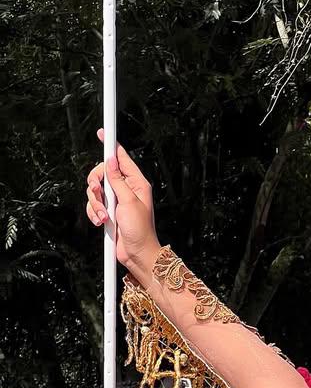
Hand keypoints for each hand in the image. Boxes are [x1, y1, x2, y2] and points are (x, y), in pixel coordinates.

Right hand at [85, 134, 160, 273]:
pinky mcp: (108, 212)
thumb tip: (112, 160)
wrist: (137, 254)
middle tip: (99, 194)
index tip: (102, 133)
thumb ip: (118, 180)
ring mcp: (116, 201)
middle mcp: (126, 190)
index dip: (111, 146)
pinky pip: (93, 205)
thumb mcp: (129, 201)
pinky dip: (95, 213)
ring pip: (95, 191)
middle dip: (96, 185)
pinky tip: (102, 223)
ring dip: (96, 204)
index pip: (122, 159)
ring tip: (106, 217)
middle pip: (102, 173)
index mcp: (137, 184)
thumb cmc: (140, 231)